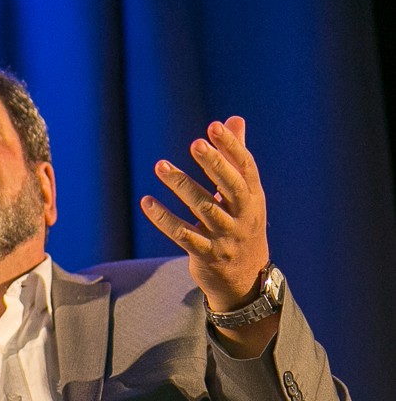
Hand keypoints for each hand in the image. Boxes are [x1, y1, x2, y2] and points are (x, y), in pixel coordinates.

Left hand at [138, 116, 270, 313]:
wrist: (245, 281)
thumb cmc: (240, 225)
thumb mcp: (244, 195)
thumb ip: (235, 158)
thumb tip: (234, 119)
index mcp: (254, 198)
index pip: (246, 169)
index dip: (233, 147)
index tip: (214, 126)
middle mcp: (244, 217)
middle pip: (232, 188)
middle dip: (215, 165)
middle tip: (196, 143)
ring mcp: (226, 238)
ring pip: (204, 210)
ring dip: (182, 186)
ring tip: (160, 165)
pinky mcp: (207, 255)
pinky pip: (183, 235)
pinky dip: (164, 219)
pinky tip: (147, 202)